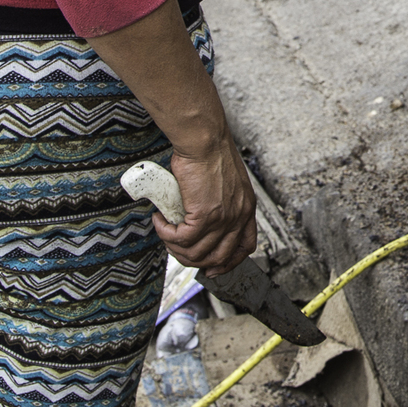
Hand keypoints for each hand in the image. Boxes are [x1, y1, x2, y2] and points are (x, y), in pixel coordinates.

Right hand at [154, 144, 257, 272]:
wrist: (204, 139)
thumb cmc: (210, 153)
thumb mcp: (226, 182)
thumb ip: (221, 202)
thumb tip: (200, 216)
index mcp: (246, 208)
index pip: (244, 247)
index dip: (227, 262)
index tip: (212, 266)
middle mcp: (239, 216)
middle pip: (219, 257)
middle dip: (195, 261)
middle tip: (177, 250)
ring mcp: (223, 218)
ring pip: (197, 253)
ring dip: (176, 248)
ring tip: (165, 232)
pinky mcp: (204, 215)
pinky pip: (182, 238)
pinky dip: (167, 234)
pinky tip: (161, 221)